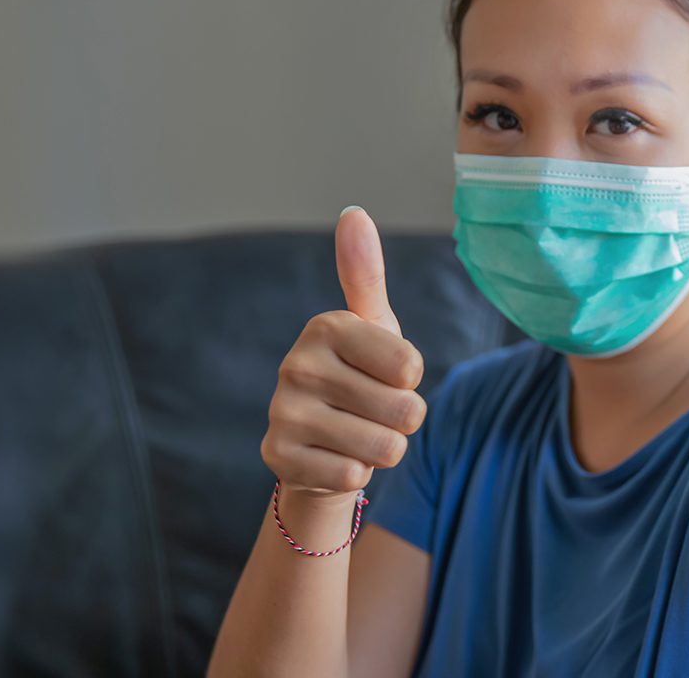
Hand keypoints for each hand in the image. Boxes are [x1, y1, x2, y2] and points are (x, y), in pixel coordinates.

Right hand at [261, 207, 426, 500]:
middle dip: (403, 421)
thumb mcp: (372, 327)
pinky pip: (354, 476)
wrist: (320, 446)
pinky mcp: (277, 458)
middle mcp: (297, 365)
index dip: (411, 380)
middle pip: (404, 410)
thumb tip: (353, 212)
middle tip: (374, 412)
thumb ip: (367, 274)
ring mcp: (283, 413)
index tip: (386, 375)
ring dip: (383, 449)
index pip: (410, 366)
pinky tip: (335, 457)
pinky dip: (356, 474)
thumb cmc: (360, 378)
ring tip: (358, 434)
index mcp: (326, 326)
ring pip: (384, 448)